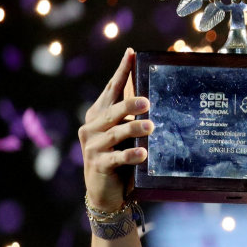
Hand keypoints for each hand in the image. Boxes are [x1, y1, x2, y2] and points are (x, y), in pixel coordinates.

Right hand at [78, 48, 152, 211]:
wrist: (105, 193)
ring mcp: (92, 146)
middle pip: (112, 110)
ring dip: (134, 129)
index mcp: (98, 115)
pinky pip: (116, 158)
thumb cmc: (120, 159)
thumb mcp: (125, 135)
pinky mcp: (98, 164)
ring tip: (151, 126)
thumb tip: (154, 96)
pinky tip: (143, 153)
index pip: (111, 90)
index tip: (131, 54)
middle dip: (129, 104)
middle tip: (147, 102)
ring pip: (115, 133)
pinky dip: (130, 154)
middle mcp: (91, 127)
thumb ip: (133, 118)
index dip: (121, 72)